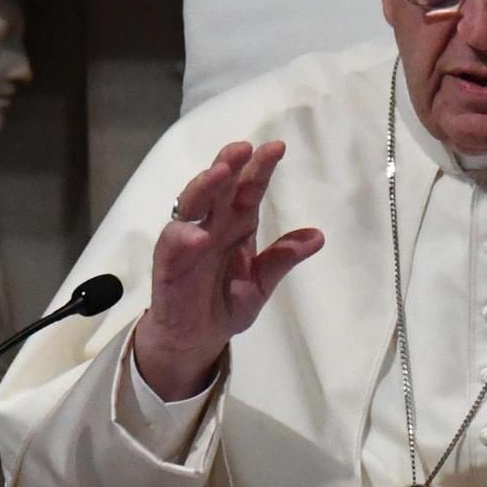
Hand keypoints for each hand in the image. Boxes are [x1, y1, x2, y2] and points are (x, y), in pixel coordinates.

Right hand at [132, 140, 325, 399]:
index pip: (248, 189)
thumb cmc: (226, 303)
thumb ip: (283, 258)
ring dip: (203, 187)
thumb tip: (318, 236)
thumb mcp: (262, 282)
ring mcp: (187, 242)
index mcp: (237, 224)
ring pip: (191, 205)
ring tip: (219, 173)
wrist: (197, 339)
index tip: (276, 147)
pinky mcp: (168, 266)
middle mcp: (211, 225)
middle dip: (229, 165)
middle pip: (218, 187)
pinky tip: (196, 235)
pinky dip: (182, 238)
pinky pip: (172, 247)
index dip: (260, 168)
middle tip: (243, 148)